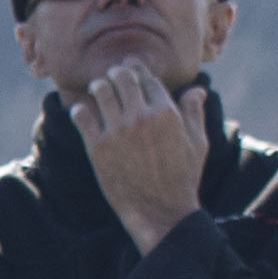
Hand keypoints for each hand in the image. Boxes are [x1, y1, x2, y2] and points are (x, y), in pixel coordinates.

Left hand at [79, 60, 208, 251]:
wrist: (161, 212)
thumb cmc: (182, 178)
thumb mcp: (198, 143)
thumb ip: (194, 112)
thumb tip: (197, 89)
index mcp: (166, 112)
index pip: (146, 77)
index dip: (136, 68)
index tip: (129, 66)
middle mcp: (141, 116)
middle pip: (122, 78)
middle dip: (116, 73)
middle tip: (111, 76)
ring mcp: (117, 131)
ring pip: (100, 91)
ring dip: (98, 86)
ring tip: (97, 89)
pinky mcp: (97, 148)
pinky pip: (81, 116)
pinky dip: (79, 110)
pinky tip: (81, 112)